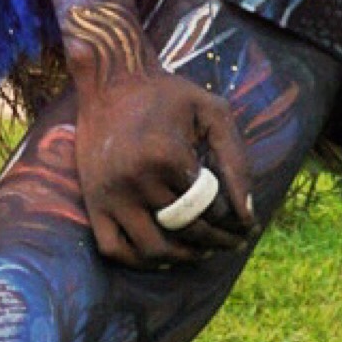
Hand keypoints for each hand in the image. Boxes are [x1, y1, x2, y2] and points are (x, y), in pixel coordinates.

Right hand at [72, 64, 254, 268]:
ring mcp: (110, 194)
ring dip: (183, 257)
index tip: (246, 224)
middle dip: (216, 241)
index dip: (233, 220)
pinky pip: (113, 249)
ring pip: (152, 249)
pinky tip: (163, 254)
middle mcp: (135, 179)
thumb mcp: (213, 112)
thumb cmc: (167, 95)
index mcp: (167, 155)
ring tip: (202, 252)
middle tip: (233, 242)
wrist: (110, 80)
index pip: (209, 208)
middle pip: (185, 230)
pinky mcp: (93, 201)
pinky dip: (139, 261)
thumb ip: (236, 159)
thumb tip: (248, 213)